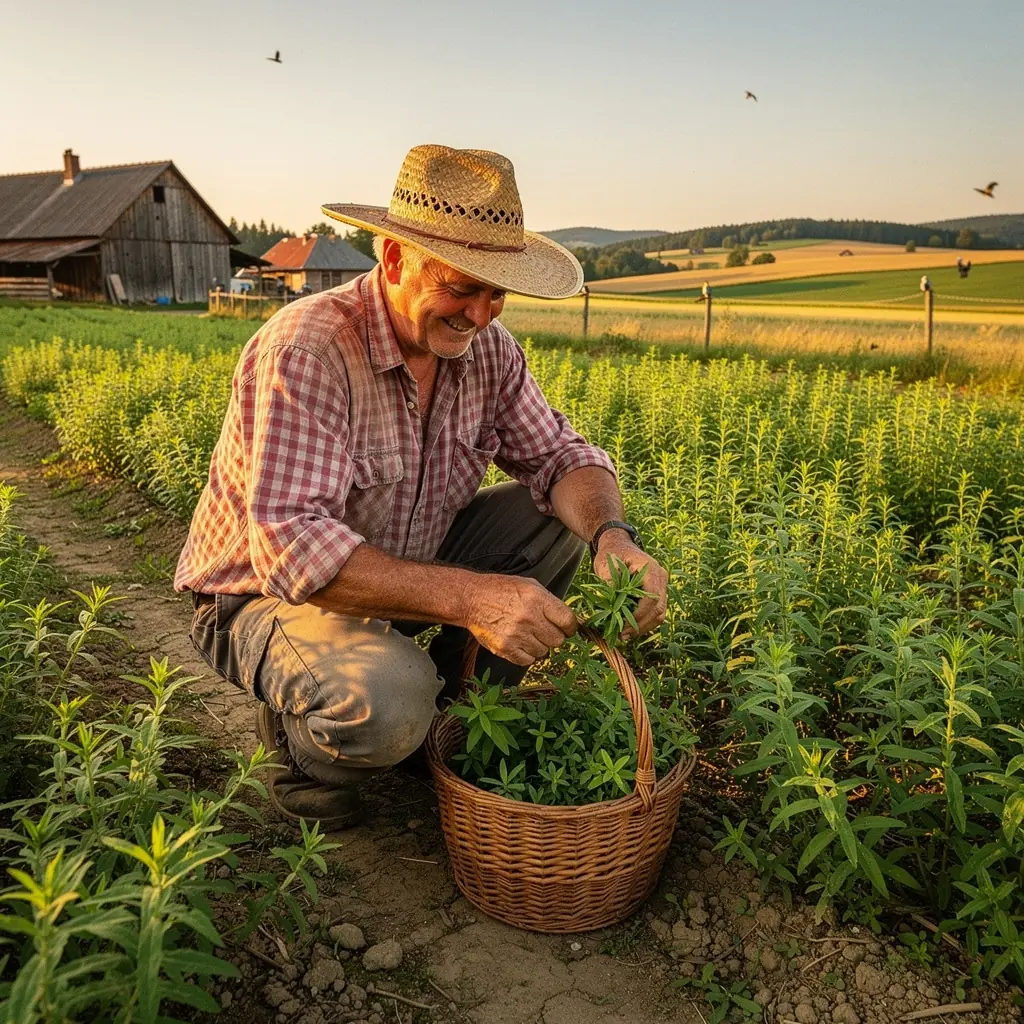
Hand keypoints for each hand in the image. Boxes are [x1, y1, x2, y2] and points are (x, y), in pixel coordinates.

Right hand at [461, 575, 577, 666]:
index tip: (567, 628)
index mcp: (537, 599)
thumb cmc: (501, 590)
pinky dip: (527, 654)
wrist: (471, 599)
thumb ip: (550, 601)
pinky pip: (528, 661)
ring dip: (539, 645)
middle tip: (544, 630)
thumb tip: (569, 620)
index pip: (568, 621)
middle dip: (554, 636)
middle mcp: (529, 617)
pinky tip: (520, 643)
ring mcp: (516, 634)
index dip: (570, 627)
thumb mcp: (529, 585)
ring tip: (527, 634)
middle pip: (558, 640)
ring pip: (544, 651)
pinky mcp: (505, 648)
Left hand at [593, 531, 667, 636]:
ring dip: (643, 627)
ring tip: (624, 635)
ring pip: (659, 613)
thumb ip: (609, 582)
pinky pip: (655, 611)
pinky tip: (629, 629)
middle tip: (623, 635)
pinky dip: (644, 622)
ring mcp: (661, 585)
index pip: (652, 598)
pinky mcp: (657, 593)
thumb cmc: (611, 554)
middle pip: (659, 609)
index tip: (623, 626)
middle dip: (641, 625)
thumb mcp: (605, 564)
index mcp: (651, 569)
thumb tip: (612, 604)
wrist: (618, 545)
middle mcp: (661, 577)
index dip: (639, 615)